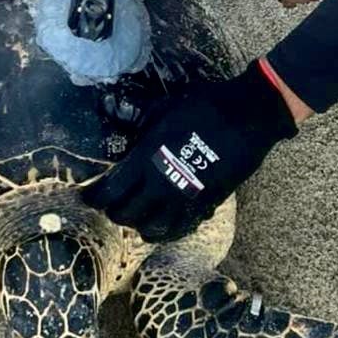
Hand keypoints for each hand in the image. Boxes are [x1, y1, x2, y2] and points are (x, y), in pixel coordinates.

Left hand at [81, 60, 296, 242]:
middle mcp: (163, 184)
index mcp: (147, 159)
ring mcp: (186, 197)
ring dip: (140, 226)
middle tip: (112, 205)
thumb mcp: (164, 108)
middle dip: (115, 212)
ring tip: (137, 218)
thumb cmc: (205, 106)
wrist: (250, 115)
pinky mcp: (207, 203)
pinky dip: (169, 231)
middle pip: (127, 215)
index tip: (88, 198)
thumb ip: (138, 120)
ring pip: (154, 229)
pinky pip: (182, 228)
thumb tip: (117, 118)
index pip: (111, 192)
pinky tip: (163, 225)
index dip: (95, 198)